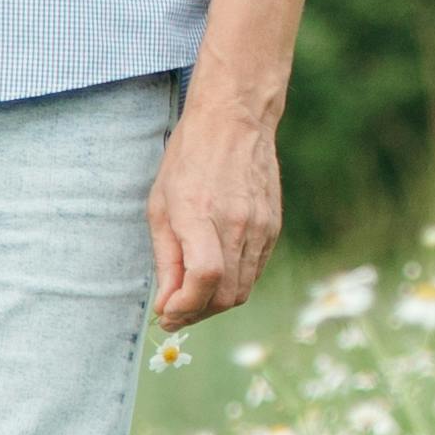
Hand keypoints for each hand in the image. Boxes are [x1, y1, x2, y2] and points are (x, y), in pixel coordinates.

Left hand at [149, 98, 283, 334]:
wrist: (235, 120)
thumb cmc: (189, 158)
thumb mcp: (160, 205)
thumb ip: (165, 258)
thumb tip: (166, 303)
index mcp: (200, 214)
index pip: (203, 279)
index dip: (184, 307)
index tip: (166, 313)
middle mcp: (236, 224)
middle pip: (225, 295)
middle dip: (196, 314)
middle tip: (175, 313)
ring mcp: (260, 227)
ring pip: (242, 290)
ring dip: (214, 304)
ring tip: (191, 298)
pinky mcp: (273, 228)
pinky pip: (254, 271)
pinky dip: (232, 284)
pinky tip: (213, 275)